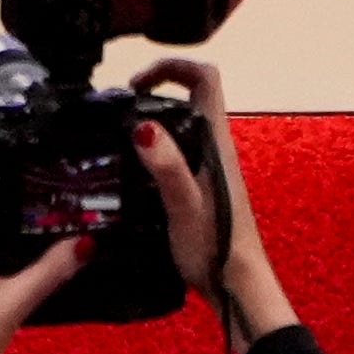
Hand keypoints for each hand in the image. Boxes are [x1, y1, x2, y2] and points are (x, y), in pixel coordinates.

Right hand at [132, 57, 295, 350]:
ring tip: (117, 131)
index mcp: (215, 144)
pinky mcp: (200, 183)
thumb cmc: (215, 247)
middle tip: (119, 105)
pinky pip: (177, 146)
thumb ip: (168, 166)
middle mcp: (214, 148)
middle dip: (155, 86)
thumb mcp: (185, 206)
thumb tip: (143, 126)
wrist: (237, 286)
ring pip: (183, 121)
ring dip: (153, 114)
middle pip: (192, 94)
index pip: (204, 78)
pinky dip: (153, 141)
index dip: (171, 66)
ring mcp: (209, 165)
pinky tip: (131, 164)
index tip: (136, 84)